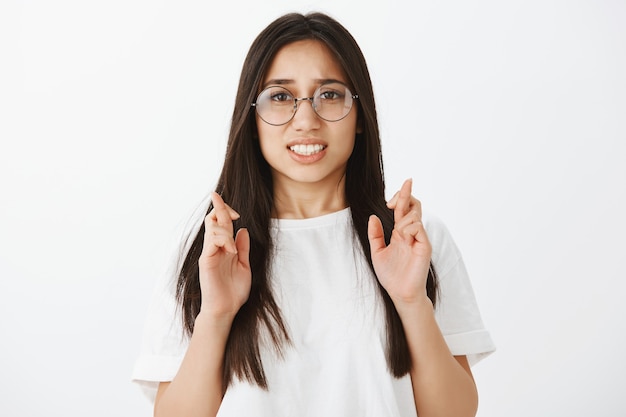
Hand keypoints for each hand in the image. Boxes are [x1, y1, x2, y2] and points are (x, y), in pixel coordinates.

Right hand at [197, 192, 250, 320]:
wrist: (226, 309)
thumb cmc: (233, 291)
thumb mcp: (244, 265)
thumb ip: (243, 248)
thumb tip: (242, 229)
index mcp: (224, 248)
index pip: (222, 223)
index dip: (226, 212)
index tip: (237, 212)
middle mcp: (215, 248)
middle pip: (214, 220)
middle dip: (219, 207)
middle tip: (223, 202)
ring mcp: (209, 254)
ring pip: (212, 228)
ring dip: (226, 230)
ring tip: (233, 249)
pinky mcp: (206, 261)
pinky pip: (211, 242)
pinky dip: (224, 240)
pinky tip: (231, 250)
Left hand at [367, 179, 431, 307]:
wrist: (400, 293)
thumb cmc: (391, 276)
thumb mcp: (377, 252)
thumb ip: (375, 234)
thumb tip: (373, 217)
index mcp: (401, 233)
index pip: (404, 209)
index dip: (402, 195)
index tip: (393, 195)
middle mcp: (412, 233)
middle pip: (414, 205)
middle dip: (404, 195)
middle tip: (391, 202)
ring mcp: (420, 239)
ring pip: (413, 215)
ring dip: (401, 220)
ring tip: (397, 235)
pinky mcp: (425, 246)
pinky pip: (418, 227)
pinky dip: (408, 228)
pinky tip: (403, 238)